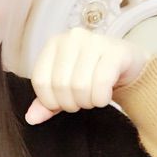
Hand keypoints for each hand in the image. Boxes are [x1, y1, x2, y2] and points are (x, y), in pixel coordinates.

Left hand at [25, 27, 151, 124]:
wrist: (125, 63)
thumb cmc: (90, 73)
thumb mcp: (65, 84)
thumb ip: (46, 101)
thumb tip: (31, 118)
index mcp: (53, 43)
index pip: (39, 80)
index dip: (48, 101)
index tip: (60, 104)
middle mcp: (71, 38)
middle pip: (60, 84)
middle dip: (70, 103)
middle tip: (80, 102)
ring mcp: (94, 41)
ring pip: (80, 85)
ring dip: (87, 102)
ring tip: (91, 99)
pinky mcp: (115, 51)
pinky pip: (101, 83)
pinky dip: (101, 98)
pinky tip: (103, 97)